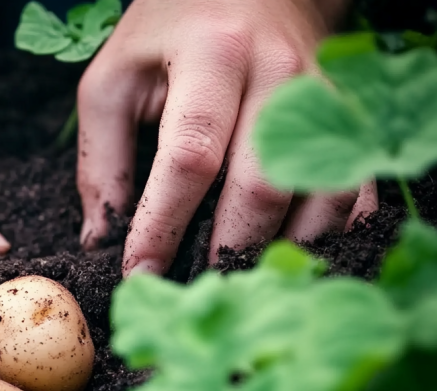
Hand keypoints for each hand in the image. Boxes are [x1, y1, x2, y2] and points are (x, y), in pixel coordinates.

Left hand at [76, 0, 376, 273]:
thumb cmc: (168, 38)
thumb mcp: (113, 82)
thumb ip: (103, 161)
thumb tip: (101, 241)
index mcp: (213, 57)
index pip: (191, 158)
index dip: (163, 225)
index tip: (140, 275)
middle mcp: (280, 77)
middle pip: (262, 187)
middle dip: (224, 251)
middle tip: (191, 293)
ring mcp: (323, 100)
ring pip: (318, 197)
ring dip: (277, 252)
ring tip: (234, 281)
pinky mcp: (346, 122)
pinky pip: (350, 192)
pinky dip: (320, 236)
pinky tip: (280, 257)